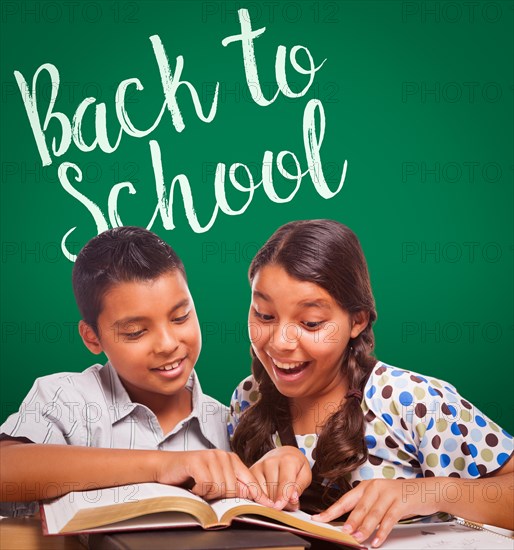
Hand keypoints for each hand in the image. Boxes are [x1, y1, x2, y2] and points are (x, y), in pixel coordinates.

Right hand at [155, 449, 273, 505]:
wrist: (166, 467)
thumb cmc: (191, 476)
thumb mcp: (215, 481)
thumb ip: (233, 486)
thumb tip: (254, 496)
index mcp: (232, 460)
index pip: (250, 480)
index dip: (259, 495)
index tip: (272, 507)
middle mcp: (223, 455)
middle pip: (233, 489)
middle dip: (219, 496)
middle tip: (206, 490)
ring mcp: (211, 456)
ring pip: (220, 488)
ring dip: (207, 494)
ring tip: (199, 486)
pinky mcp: (197, 460)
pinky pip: (206, 485)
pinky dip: (198, 491)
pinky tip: (192, 485)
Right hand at [250, 446, 311, 510]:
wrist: (283, 454)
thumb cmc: (295, 465)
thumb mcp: (305, 474)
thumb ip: (300, 487)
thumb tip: (292, 498)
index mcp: (287, 460)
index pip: (285, 481)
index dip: (283, 496)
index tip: (279, 507)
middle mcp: (271, 461)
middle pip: (273, 490)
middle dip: (279, 502)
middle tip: (287, 502)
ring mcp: (259, 466)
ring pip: (262, 492)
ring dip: (270, 501)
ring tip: (278, 497)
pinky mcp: (251, 472)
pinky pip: (253, 491)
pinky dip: (261, 498)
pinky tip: (268, 495)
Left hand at [312, 478, 438, 546]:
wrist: (425, 490)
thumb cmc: (399, 496)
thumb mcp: (379, 499)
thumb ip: (365, 509)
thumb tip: (349, 526)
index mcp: (366, 486)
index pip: (345, 500)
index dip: (332, 510)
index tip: (319, 518)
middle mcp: (375, 487)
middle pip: (358, 507)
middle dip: (349, 521)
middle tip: (341, 532)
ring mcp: (388, 494)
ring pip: (372, 513)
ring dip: (364, 528)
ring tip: (357, 538)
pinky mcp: (400, 502)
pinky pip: (388, 519)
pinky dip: (381, 532)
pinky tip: (376, 540)